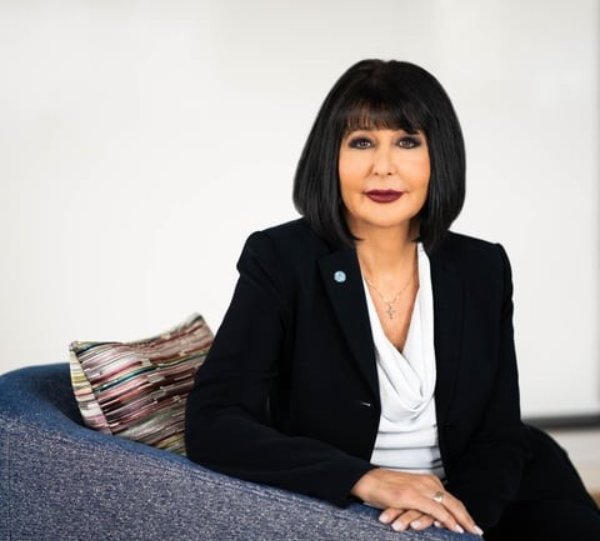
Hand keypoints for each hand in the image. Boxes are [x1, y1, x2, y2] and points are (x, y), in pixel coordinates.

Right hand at [350, 468, 482, 535]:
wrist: (367, 480)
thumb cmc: (386, 489)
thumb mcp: (408, 492)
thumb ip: (423, 500)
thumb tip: (435, 516)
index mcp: (427, 481)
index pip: (450, 498)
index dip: (463, 512)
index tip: (472, 525)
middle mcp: (426, 482)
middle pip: (453, 502)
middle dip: (466, 518)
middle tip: (477, 531)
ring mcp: (419, 489)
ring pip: (447, 505)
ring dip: (460, 519)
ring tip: (470, 531)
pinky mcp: (410, 496)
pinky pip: (434, 508)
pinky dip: (446, 518)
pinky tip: (453, 527)